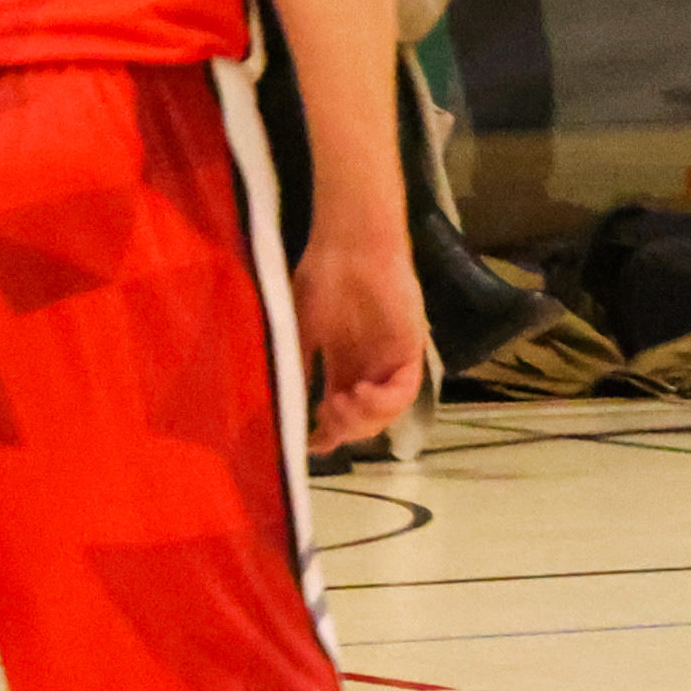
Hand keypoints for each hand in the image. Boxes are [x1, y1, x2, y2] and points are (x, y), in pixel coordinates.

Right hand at [295, 218, 428, 448]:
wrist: (348, 244)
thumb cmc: (321, 277)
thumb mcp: (298, 332)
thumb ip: (296, 370)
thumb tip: (280, 410)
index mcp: (345, 364)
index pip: (341, 411)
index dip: (329, 434)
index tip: (310, 445)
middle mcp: (371, 367)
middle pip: (366, 418)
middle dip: (344, 429)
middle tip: (322, 420)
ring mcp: (392, 358)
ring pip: (387, 410)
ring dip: (362, 419)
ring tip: (336, 406)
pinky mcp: (411, 347)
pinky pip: (406, 389)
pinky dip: (383, 402)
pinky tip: (358, 393)